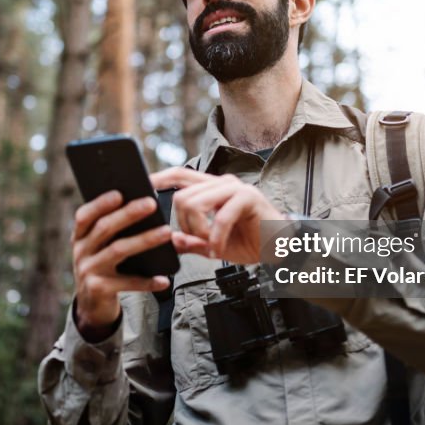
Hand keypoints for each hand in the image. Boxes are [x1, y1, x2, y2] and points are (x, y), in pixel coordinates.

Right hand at [71, 190, 171, 336]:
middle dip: (128, 214)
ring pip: (118, 250)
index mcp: (80, 237)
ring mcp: (88, 271)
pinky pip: (127, 283)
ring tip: (167, 232)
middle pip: (104, 228)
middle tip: (151, 203)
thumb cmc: (105, 267)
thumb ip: (114, 231)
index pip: (85, 215)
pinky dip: (147, 281)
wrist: (92, 306)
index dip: (100, 203)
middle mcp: (80, 252)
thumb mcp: (101, 248)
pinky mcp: (98, 290)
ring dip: (144, 240)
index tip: (120, 192)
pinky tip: (164, 279)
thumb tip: (144, 206)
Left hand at [149, 167, 286, 263]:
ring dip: (198, 232)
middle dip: (184, 226)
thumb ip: (192, 241)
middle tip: (199, 242)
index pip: (180, 175)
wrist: (280, 247)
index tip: (145, 185)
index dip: (160, 177)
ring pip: (194, 204)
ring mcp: (235, 188)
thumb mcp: (214, 244)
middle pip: (182, 196)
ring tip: (211, 245)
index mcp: (211, 189)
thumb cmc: (250, 242)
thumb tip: (171, 239)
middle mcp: (221, 183)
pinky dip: (216, 238)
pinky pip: (219, 218)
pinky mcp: (248, 198)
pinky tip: (220, 250)